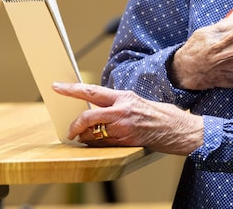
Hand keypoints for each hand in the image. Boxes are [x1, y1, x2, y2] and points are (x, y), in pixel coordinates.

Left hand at [52, 82, 203, 155]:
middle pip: (88, 117)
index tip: (57, 87)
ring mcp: (123, 128)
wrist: (176, 128)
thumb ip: (115, 102)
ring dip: (85, 137)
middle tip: (69, 130)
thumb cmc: (155, 113)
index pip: (91, 91)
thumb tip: (94, 107)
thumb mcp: (134, 100)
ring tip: (84, 137)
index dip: (71, 89)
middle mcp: (121, 111)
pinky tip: (96, 143)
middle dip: (75, 125)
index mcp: (122, 97)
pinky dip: (96, 144)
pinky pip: (103, 144)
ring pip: (94, 133)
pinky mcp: (126, 141)